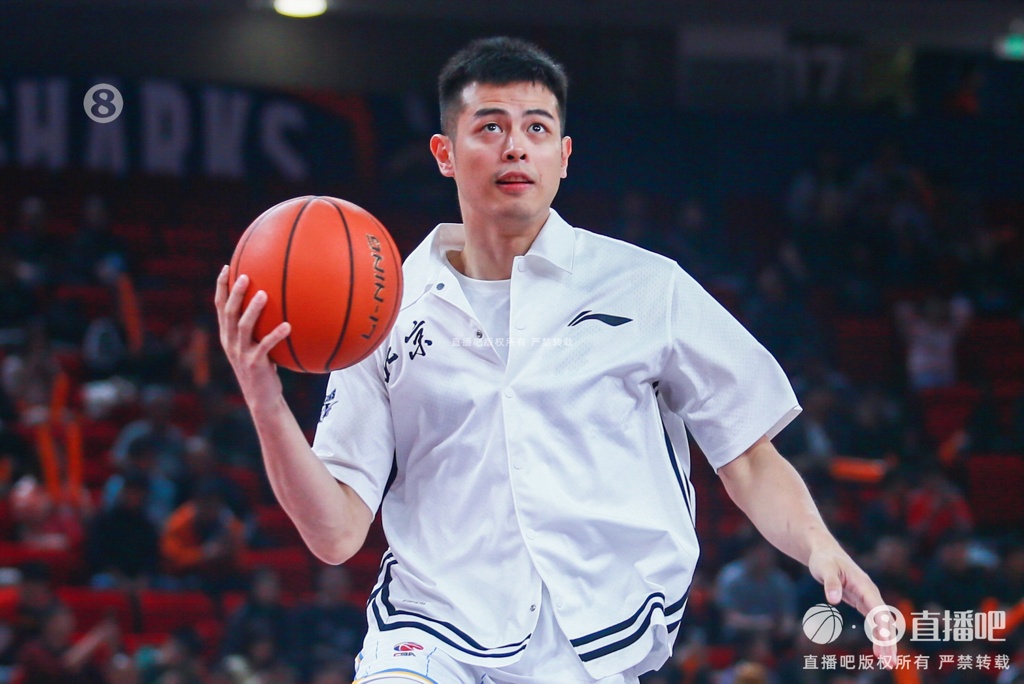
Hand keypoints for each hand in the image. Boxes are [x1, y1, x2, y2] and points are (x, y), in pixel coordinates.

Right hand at [215, 267, 291, 410]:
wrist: (262, 398)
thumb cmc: (263, 369)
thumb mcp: (256, 346)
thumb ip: (259, 328)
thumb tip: (277, 303)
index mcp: (228, 336)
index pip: (220, 307)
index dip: (221, 287)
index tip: (227, 267)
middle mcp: (231, 342)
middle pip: (228, 313)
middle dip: (234, 293)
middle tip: (244, 276)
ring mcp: (241, 353)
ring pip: (243, 327)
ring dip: (253, 309)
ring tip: (264, 294)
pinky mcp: (255, 364)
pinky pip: (266, 346)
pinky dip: (276, 335)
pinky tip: (288, 325)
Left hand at [808, 546, 897, 665]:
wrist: (824, 552)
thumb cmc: (824, 559)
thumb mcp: (824, 568)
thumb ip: (830, 583)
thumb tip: (833, 599)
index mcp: (864, 585)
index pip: (877, 608)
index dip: (882, 625)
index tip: (885, 641)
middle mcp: (870, 593)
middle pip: (884, 620)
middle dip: (888, 641)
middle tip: (890, 662)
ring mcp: (867, 598)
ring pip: (881, 623)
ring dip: (885, 642)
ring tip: (887, 662)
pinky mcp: (861, 602)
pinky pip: (873, 621)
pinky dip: (877, 635)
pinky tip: (879, 650)